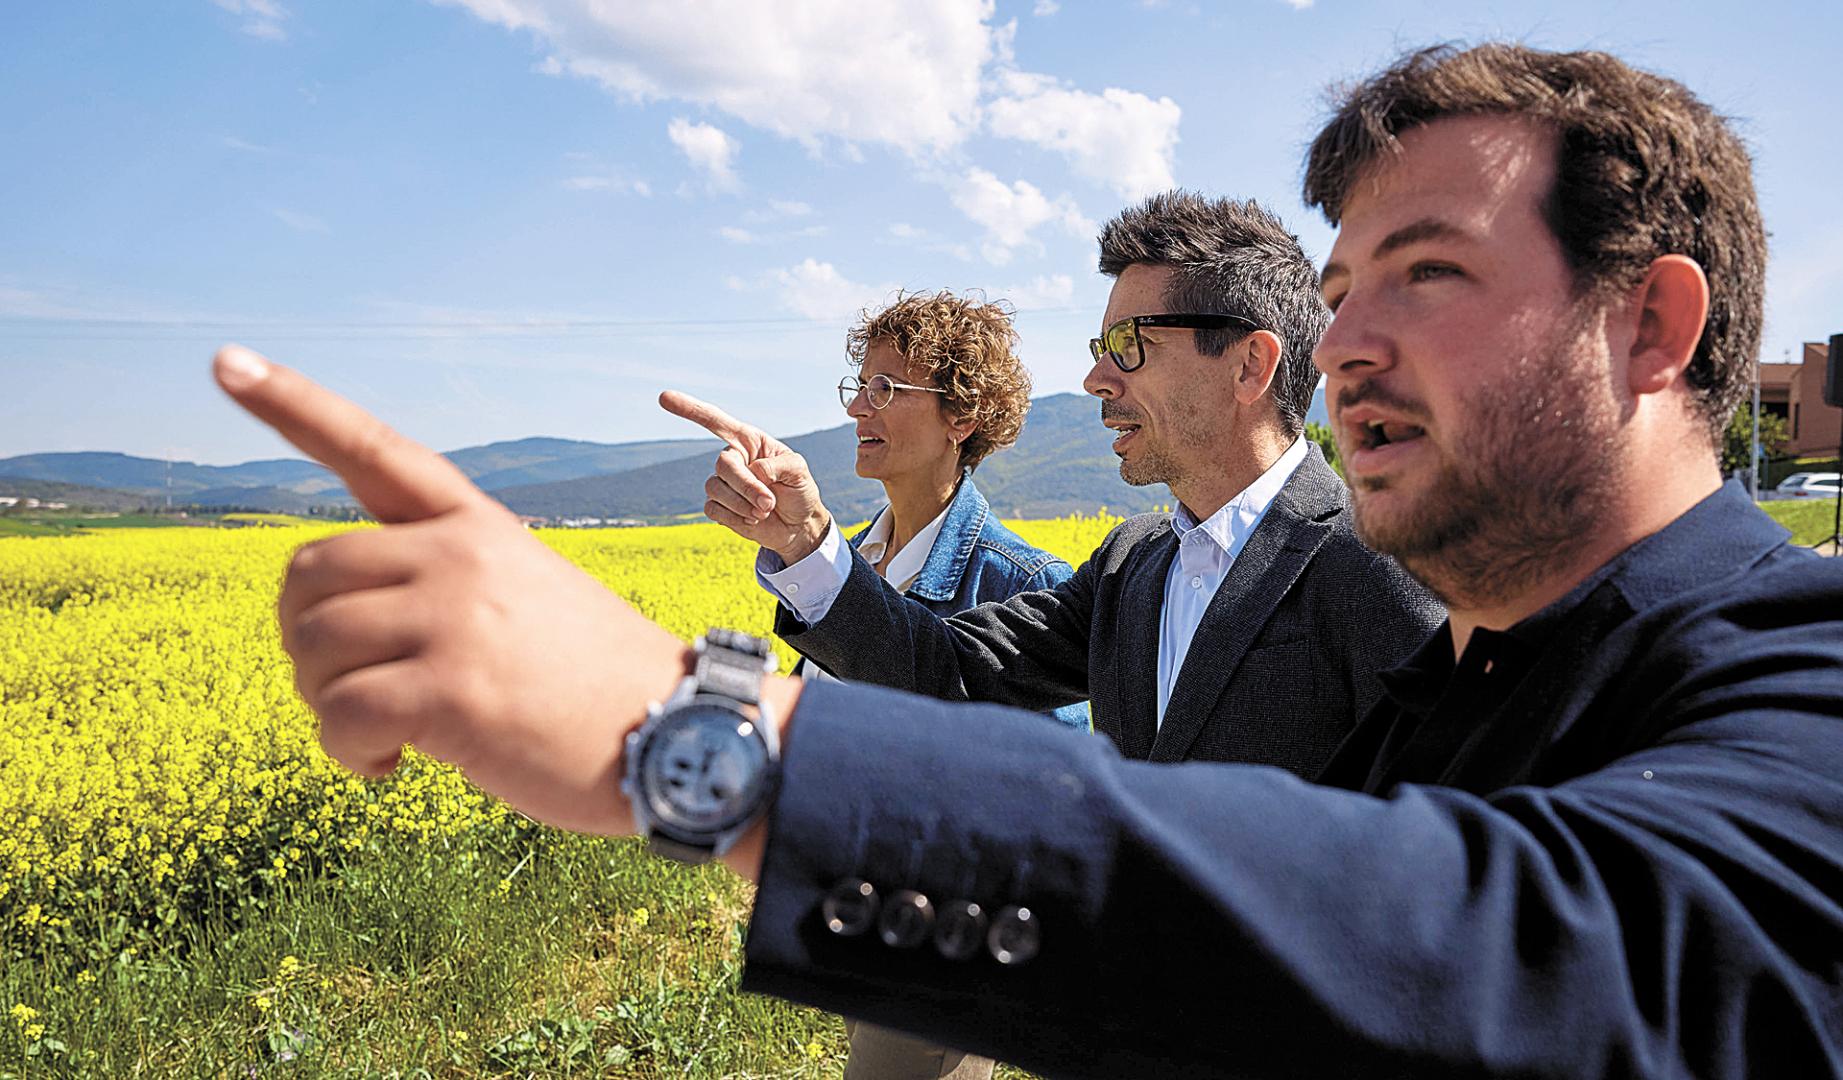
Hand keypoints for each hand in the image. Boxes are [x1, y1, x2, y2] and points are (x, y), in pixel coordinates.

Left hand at [212, 345, 693, 835]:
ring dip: (325, 704)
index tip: (226, 360)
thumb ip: (441, 585)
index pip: (372, 448)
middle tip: (354, 689)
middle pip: (306, 574)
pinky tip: (390, 764)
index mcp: (476, 526)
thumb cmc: (595, 683)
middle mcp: (458, 556)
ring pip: (312, 648)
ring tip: (382, 733)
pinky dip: (346, 753)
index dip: (291, 404)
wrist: (677, 732)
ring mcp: (453, 619)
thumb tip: (334, 632)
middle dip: (307, 643)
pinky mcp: (450, 692)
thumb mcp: (528, 595)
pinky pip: (337, 716)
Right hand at [658, 390, 831, 563]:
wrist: (798, 525)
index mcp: (749, 441)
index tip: (664, 397)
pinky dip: (734, 517)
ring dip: (742, 504)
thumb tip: (753, 472)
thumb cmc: (799, 490)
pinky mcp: (719, 506)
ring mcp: (724, 483)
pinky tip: (752, 520)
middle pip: (723, 465)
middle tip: (768, 503)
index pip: (716, 421)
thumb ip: (777, 465)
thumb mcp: (799, 470)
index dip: (690, 410)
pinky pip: (713, 509)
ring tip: (764, 511)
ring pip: (715, 488)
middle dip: (746, 486)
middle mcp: (733, 458)